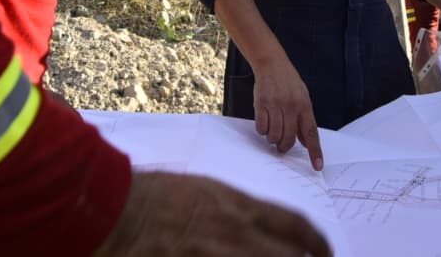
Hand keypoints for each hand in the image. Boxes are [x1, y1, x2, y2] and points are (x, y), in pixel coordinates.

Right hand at [95, 171, 331, 256]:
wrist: (116, 209)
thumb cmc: (157, 194)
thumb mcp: (206, 191)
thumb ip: (235, 211)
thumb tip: (257, 226)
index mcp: (239, 206)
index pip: (294, 225)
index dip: (315, 241)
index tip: (323, 251)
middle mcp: (235, 233)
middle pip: (288, 256)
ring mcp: (218, 255)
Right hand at [253, 58, 323, 170]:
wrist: (272, 64)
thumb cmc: (288, 82)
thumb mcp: (302, 98)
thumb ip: (305, 120)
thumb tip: (306, 142)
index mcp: (305, 106)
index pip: (312, 134)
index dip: (315, 152)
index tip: (317, 166)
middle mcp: (292, 106)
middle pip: (289, 138)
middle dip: (284, 147)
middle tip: (281, 147)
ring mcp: (276, 105)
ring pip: (274, 135)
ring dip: (272, 138)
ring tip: (272, 131)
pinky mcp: (262, 104)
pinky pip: (262, 127)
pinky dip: (262, 129)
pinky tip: (264, 122)